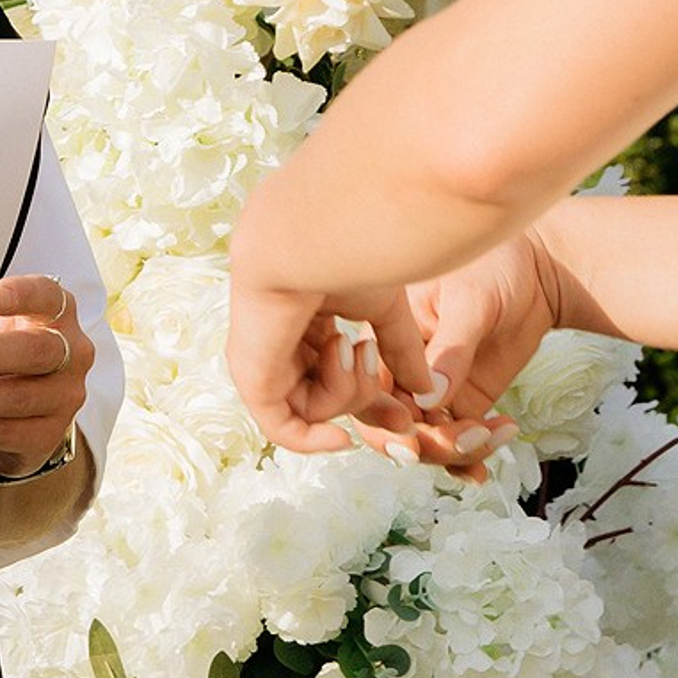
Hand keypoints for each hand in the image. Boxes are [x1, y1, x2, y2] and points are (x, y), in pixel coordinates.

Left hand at [0, 273, 90, 477]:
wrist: (21, 402)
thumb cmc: (1, 346)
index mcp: (56, 310)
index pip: (47, 295)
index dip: (22, 295)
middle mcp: (70, 351)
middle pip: (35, 351)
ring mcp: (64, 395)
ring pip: (18, 397)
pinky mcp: (48, 433)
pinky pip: (6, 433)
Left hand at [223, 268, 440, 461]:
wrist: (311, 236)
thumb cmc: (345, 256)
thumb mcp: (384, 310)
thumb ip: (401, 350)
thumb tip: (424, 389)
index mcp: (309, 322)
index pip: (341, 374)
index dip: (378, 400)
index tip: (409, 414)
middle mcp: (283, 342)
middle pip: (331, 398)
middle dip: (368, 402)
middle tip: (392, 395)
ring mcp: (265, 359)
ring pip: (316, 410)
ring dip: (347, 389)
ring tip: (346, 343)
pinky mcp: (253, 376)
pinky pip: (283, 429)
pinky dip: (312, 440)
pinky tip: (342, 436)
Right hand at [403, 230, 563, 478]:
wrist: (535, 274)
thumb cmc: (494, 267)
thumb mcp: (470, 303)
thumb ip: (449, 351)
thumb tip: (428, 399)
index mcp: (386, 334)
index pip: (366, 388)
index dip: (384, 420)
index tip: (418, 435)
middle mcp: (401, 366)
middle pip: (392, 426)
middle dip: (426, 444)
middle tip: (469, 439)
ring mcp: (432, 387)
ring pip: (426, 439)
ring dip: (458, 451)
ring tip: (497, 432)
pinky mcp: (462, 399)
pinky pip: (456, 439)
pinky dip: (471, 456)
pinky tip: (495, 447)